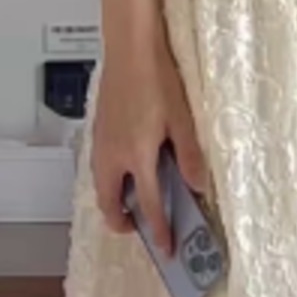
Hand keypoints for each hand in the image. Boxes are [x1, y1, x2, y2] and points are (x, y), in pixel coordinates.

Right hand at [91, 28, 207, 254]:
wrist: (130, 49)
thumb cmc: (156, 78)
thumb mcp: (182, 119)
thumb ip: (189, 155)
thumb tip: (198, 185)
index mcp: (137, 155)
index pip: (147, 204)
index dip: (157, 229)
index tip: (165, 247)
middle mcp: (112, 154)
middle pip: (108, 202)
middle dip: (120, 221)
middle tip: (137, 229)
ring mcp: (101, 142)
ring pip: (99, 185)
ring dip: (111, 201)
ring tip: (129, 204)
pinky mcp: (98, 130)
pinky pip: (97, 167)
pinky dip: (107, 180)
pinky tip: (123, 171)